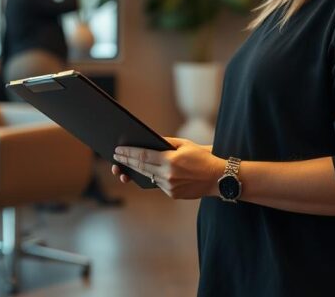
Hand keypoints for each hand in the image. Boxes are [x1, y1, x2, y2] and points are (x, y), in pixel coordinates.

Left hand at [110, 138, 224, 198]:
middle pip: (141, 167)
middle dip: (127, 162)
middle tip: (116, 157)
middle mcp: (168, 175)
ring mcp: (170, 187)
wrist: (219, 178)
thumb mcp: (185, 144)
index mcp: (170, 160)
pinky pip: (158, 184)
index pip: (143, 156)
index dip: (128, 153)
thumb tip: (149, 141)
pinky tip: (144, 172)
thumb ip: (166, 142)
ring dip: (136, 171)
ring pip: (148, 177)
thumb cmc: (202, 158)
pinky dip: (152, 177)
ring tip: (124, 166)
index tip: (118, 151)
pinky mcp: (172, 194)